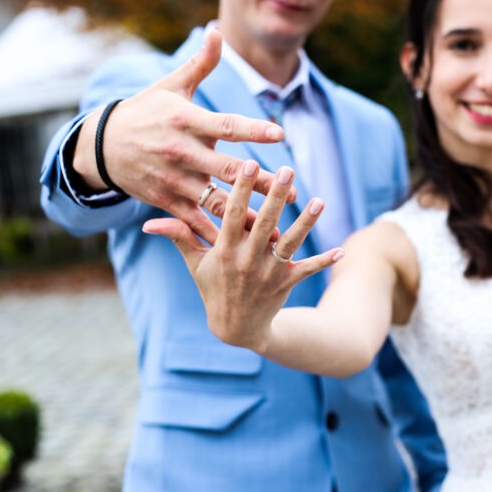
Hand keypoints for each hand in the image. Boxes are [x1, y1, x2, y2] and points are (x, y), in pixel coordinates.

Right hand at [73, 28, 294, 242]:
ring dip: (246, 215)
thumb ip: (201, 63)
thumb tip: (217, 31)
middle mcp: (180, 152)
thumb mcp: (171, 85)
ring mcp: (173, 180)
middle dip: (260, 182)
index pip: (225, 126)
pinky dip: (219, 234)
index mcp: (185, 121)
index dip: (252, 130)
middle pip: (227, 170)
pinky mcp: (166, 201)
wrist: (101, 146)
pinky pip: (196, 222)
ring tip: (275, 226)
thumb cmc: (146, 111)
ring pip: (215, 201)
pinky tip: (244, 244)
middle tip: (290, 189)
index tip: (280, 134)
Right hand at [143, 159, 341, 351]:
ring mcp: (268, 273)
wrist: (235, 329)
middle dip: (276, 196)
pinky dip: (324, 261)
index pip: (232, 214)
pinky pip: (307, 270)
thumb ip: (179, 237)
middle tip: (287, 170)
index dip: (240, 188)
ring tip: (319, 201)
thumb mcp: (194, 263)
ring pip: (290, 243)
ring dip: (306, 223)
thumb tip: (149, 222)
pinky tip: (341, 250)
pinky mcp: (286, 284)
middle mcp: (247, 260)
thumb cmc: (212, 288)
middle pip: (265, 223)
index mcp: (224, 251)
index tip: (248, 162)